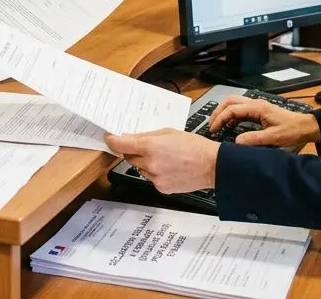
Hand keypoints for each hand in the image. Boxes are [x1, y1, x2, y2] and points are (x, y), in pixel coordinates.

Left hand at [104, 129, 219, 193]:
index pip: (120, 145)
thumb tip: (130, 137)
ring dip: (145, 162)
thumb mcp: (169, 132)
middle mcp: (150, 164)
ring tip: (164, 157)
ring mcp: (155, 178)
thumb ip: (147, 136)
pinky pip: (151, 178)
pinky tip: (169, 167)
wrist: (212, 166)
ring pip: (140, 168)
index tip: (109, 138)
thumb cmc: (195, 146)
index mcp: (151, 147)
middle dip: (133, 151)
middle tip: (146, 146)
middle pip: (129, 157)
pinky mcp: (161, 188)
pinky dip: (155, 172)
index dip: (112, 141)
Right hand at [208, 96, 320, 148]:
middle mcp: (255, 103)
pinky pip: (241, 109)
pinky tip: (229, 125)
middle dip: (218, 112)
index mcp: (257, 108)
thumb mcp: (273, 137)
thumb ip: (254, 139)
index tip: (214, 129)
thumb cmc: (292, 130)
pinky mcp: (259, 110)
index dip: (220, 119)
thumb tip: (236, 142)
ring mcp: (257, 106)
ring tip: (217, 125)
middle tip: (211, 125)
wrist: (306, 126)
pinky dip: (232, 115)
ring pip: (234, 103)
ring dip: (224, 112)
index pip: (232, 109)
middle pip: (230, 101)